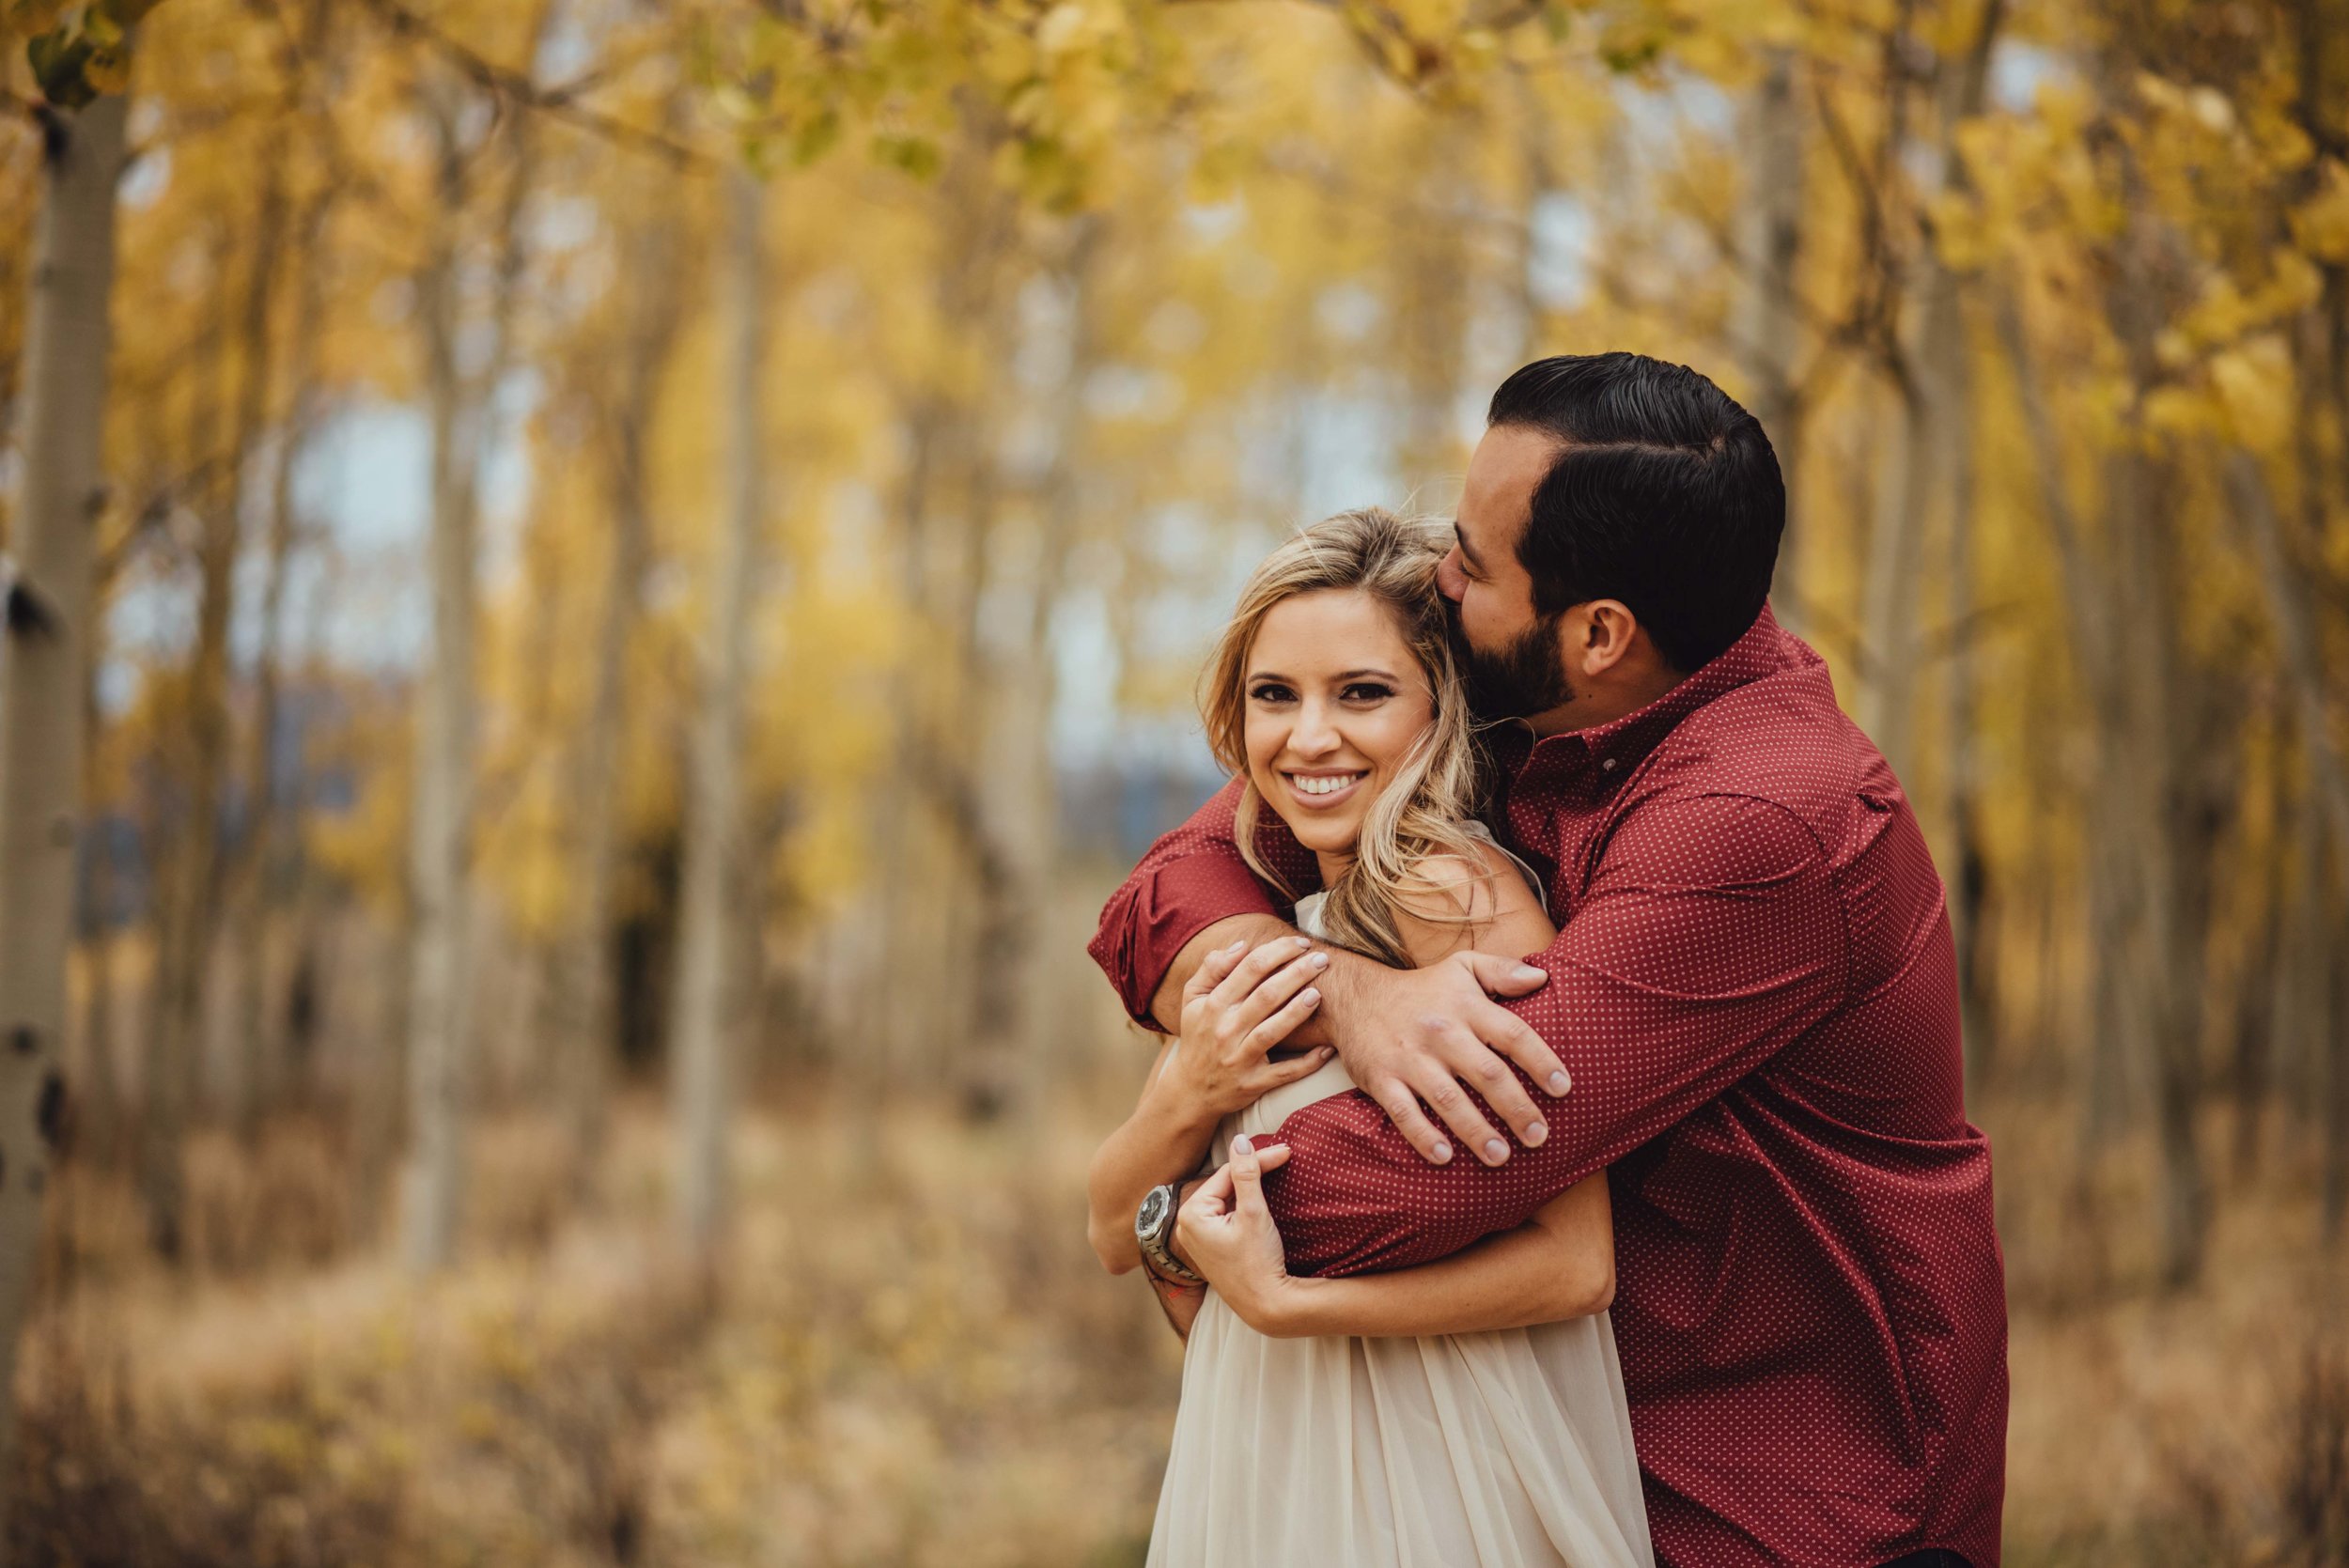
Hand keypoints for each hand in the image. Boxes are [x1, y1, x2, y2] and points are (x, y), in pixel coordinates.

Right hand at [1161, 936, 1334, 1119]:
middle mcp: (1225, 1030)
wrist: (1191, 1089)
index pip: (1249, 969)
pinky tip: (1327, 1048)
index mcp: (1213, 1005)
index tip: (1301, 943)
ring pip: (1273, 1031)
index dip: (1278, 951)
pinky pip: (1284, 1073)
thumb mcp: (1193, 998)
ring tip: (1319, 993)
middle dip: (1297, 973)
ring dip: (1298, 1011)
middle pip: (1266, 995)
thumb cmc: (1199, 1034)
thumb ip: (1213, 968)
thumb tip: (1242, 945)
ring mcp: (1239, 1059)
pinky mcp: (1253, 1084)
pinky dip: (1307, 1063)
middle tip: (1322, 959)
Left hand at [1175, 1135, 1296, 1332]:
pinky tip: (1262, 1194)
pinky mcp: (1211, 1246)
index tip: (1285, 1150)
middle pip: (1225, 1185)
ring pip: (1227, 1198)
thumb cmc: (1258, 1262)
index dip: (1258, 1159)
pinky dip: (1244, 1203)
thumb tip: (1240, 1140)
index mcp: (1191, 1214)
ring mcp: (1198, 1237)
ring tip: (1275, 1168)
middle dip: (1253, 1171)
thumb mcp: (1253, 1213)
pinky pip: (1227, 1214)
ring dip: (1250, 1185)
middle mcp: (1187, 1224)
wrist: (1267, 1306)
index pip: (1227, 1174)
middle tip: (1283, 1155)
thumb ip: (1246, 1174)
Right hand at [1319, 949, 1566, 1166]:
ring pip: (1448, 1099)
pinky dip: (1423, 1135)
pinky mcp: (1381, 1079)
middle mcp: (1440, 1032)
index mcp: (1465, 1006)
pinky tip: (1445, 1157)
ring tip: (1501, 1157)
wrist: (1355, 997)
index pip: (1512, 1035)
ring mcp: (1409, 1058)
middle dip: (1516, 1108)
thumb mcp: (1461, 968)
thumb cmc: (1421, 989)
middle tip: (1539, 1137)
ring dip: (1476, 1131)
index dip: (1541, 1061)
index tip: (1563, 1089)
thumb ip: (1502, 971)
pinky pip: (1404, 1112)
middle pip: (1486, 1073)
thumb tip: (1543, 978)